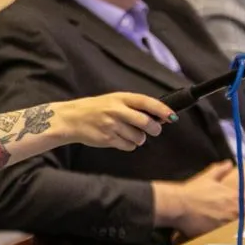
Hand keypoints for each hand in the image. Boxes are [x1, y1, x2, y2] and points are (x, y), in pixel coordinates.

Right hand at [55, 92, 174, 150]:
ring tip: (128, 133)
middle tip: (154, 130)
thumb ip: (134, 107)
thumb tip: (159, 117)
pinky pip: (129, 146)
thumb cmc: (96, 109)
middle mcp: (117, 110)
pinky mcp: (108, 139)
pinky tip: (119, 139)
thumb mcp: (114, 100)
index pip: (146, 102)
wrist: (72, 119)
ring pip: (139, 137)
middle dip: (154, 129)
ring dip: (139, 138)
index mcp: (120, 98)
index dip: (162, 110)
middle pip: (146, 122)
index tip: (173, 116)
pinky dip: (128, 145)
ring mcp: (112, 125)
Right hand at [155, 161, 244, 238]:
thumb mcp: (208, 177)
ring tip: (234, 233)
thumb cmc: (192, 191)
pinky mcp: (220, 234)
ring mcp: (228, 223)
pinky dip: (229, 239)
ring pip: (242, 230)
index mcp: (235, 197)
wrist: (178, 205)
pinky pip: (230, 239)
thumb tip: (228, 163)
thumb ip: (220, 170)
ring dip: (240, 231)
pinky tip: (225, 239)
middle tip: (244, 223)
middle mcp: (235, 211)